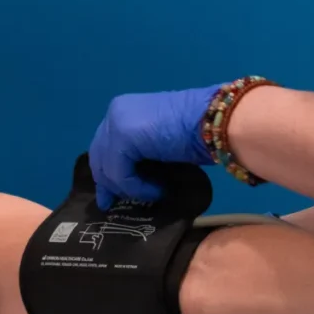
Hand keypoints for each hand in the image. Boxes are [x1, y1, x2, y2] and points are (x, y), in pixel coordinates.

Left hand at [88, 84, 219, 209]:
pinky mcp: (123, 136)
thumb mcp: (158, 145)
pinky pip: (120, 173)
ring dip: (129, 188)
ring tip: (152, 194)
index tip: (108, 196)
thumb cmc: (197, 133)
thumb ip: (138, 156)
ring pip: (107, 168)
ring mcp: (116, 122)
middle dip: (107, 183)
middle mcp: (114, 112)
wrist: (215, 121)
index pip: (103, 146)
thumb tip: (126, 181)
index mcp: (123, 110)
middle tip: (111, 204)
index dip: (105, 172)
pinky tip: (157, 190)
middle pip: (98, 157)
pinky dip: (137, 188)